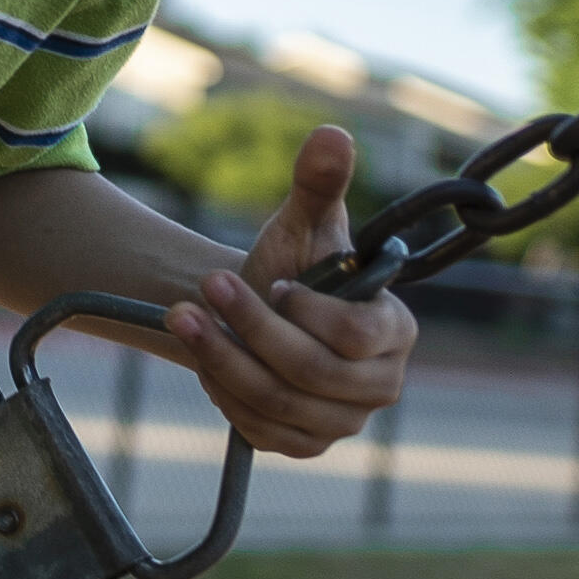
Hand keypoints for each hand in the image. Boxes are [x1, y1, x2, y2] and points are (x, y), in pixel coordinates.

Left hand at [164, 122, 416, 458]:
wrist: (259, 312)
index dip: (303, 311)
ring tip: (183, 316)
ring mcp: (344, 422)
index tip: (271, 279)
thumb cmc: (290, 263)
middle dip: (248, 328)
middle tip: (204, 287)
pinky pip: (259, 428)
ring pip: (276, 400)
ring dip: (220, 357)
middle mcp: (381, 384)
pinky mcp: (306, 444)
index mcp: (396, 330)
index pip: (355, 335)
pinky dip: (223, 391)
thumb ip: (319, 183)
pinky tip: (204, 357)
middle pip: (309, 370)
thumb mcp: (303, 222)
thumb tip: (332, 135)